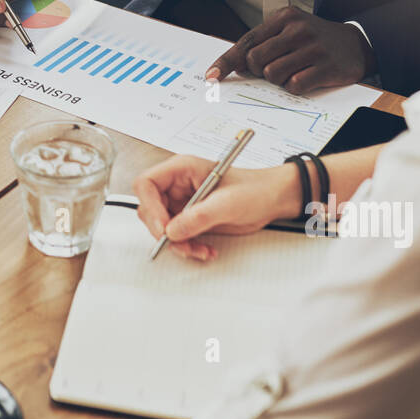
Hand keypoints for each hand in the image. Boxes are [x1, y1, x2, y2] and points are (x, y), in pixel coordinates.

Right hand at [132, 154, 299, 261]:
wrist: (273, 200)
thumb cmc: (255, 189)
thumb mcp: (228, 202)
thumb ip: (199, 216)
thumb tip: (172, 231)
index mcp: (182, 169)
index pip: (147, 184)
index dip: (149, 206)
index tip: (163, 227)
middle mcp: (178, 185)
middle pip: (150, 209)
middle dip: (163, 231)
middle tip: (181, 243)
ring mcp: (182, 203)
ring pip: (162, 227)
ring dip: (178, 244)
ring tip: (199, 249)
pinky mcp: (190, 219)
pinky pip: (177, 237)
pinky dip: (188, 247)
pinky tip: (205, 249)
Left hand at [206, 7, 373, 92]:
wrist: (356, 44)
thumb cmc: (314, 39)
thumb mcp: (289, 31)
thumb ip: (263, 44)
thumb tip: (236, 66)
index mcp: (284, 17)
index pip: (247, 42)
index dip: (227, 61)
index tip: (212, 76)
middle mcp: (297, 29)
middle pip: (255, 61)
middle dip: (260, 70)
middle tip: (276, 66)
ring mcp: (312, 47)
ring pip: (272, 74)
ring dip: (278, 79)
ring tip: (294, 70)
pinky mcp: (326, 67)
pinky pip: (294, 85)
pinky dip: (295, 86)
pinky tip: (306, 76)